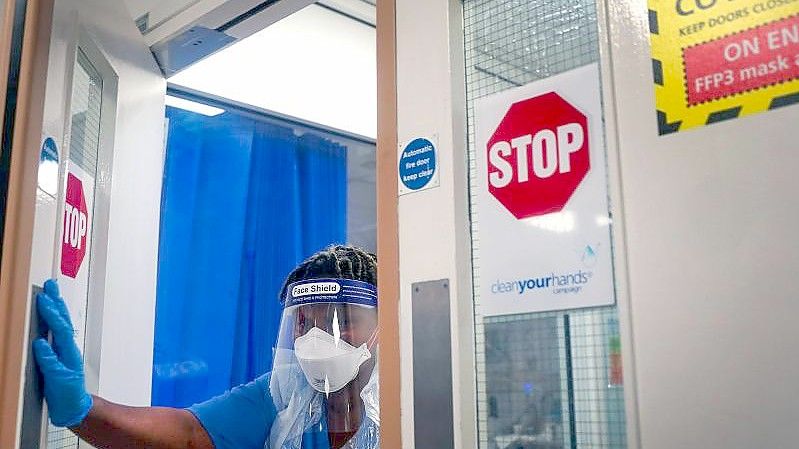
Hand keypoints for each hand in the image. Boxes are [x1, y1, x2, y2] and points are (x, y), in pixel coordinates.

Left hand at [33, 279, 92, 427]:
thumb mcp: (57, 361)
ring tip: (46, 305)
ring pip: (61, 338)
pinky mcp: (61, 378)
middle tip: (50, 289)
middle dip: (56, 305)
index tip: (51, 288)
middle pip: (63, 324)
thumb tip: (42, 329)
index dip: (57, 303)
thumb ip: (52, 345)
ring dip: (53, 320)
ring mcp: (66, 363)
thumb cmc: (64, 386)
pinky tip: (40, 344)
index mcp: (66, 347)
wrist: (74, 408)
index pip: (62, 321)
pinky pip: (52, 364)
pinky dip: (46, 353)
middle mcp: (68, 352)